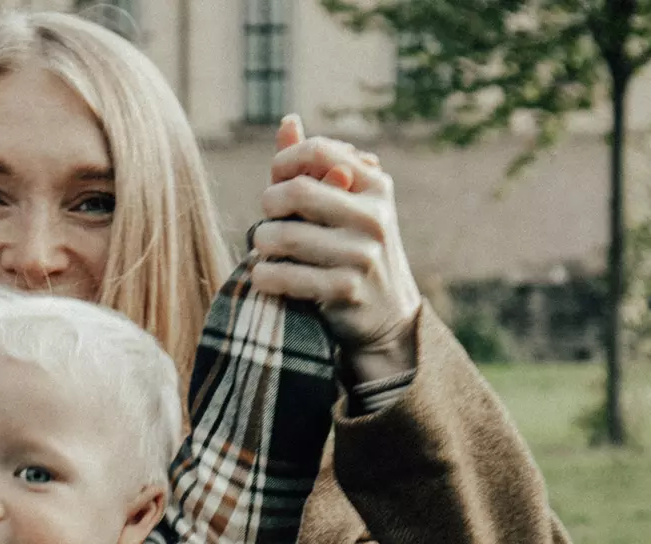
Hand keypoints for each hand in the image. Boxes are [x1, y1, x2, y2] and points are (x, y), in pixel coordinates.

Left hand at [251, 115, 421, 380]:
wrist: (388, 316)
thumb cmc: (354, 250)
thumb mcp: (345, 204)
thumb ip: (313, 166)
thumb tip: (288, 121)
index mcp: (376, 185)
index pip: (318, 151)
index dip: (285, 162)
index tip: (275, 180)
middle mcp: (374, 217)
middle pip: (296, 192)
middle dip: (269, 204)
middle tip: (266, 219)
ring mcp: (363, 255)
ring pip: (285, 237)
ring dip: (261, 243)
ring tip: (263, 248)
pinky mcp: (346, 290)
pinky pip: (287, 276)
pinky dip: (265, 275)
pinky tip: (263, 276)